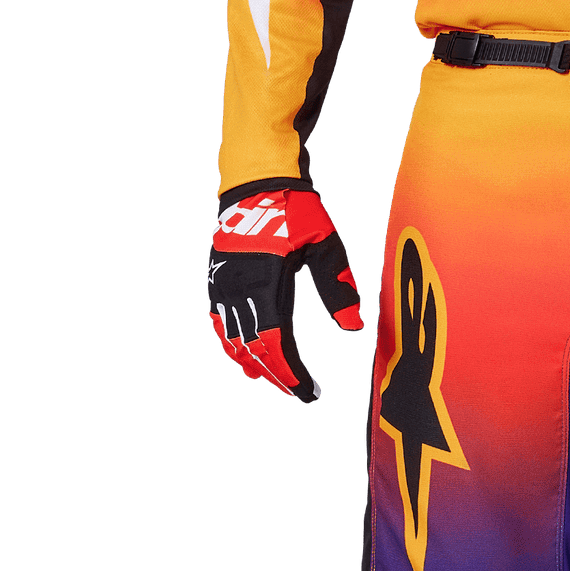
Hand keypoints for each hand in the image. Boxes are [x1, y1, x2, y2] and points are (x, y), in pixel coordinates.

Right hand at [207, 186, 364, 399]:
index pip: (277, 340)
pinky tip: (243, 354)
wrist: (257, 177)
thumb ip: (338, 286)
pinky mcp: (216, 276)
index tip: (308, 392)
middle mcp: (239, 286)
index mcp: (267, 280)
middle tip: (298, 393)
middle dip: (276, 374)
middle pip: (253, 346)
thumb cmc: (295, 208)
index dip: (291, 371)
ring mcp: (223, 282)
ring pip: (231, 337)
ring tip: (273, 379)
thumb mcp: (326, 244)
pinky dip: (231, 342)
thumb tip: (352, 328)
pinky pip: (219, 320)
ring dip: (252, 362)